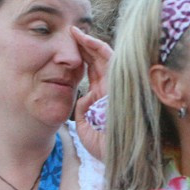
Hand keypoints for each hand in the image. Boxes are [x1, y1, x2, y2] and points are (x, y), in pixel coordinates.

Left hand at [72, 25, 112, 161]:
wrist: (121, 158)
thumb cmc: (104, 147)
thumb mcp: (85, 128)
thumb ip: (82, 110)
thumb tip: (82, 96)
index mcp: (103, 99)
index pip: (92, 73)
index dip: (82, 59)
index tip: (69, 48)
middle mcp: (111, 89)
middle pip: (97, 62)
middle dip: (85, 47)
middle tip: (71, 33)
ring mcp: (117, 85)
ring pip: (105, 57)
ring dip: (89, 43)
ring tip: (76, 32)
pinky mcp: (121, 83)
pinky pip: (111, 60)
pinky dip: (98, 48)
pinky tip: (86, 39)